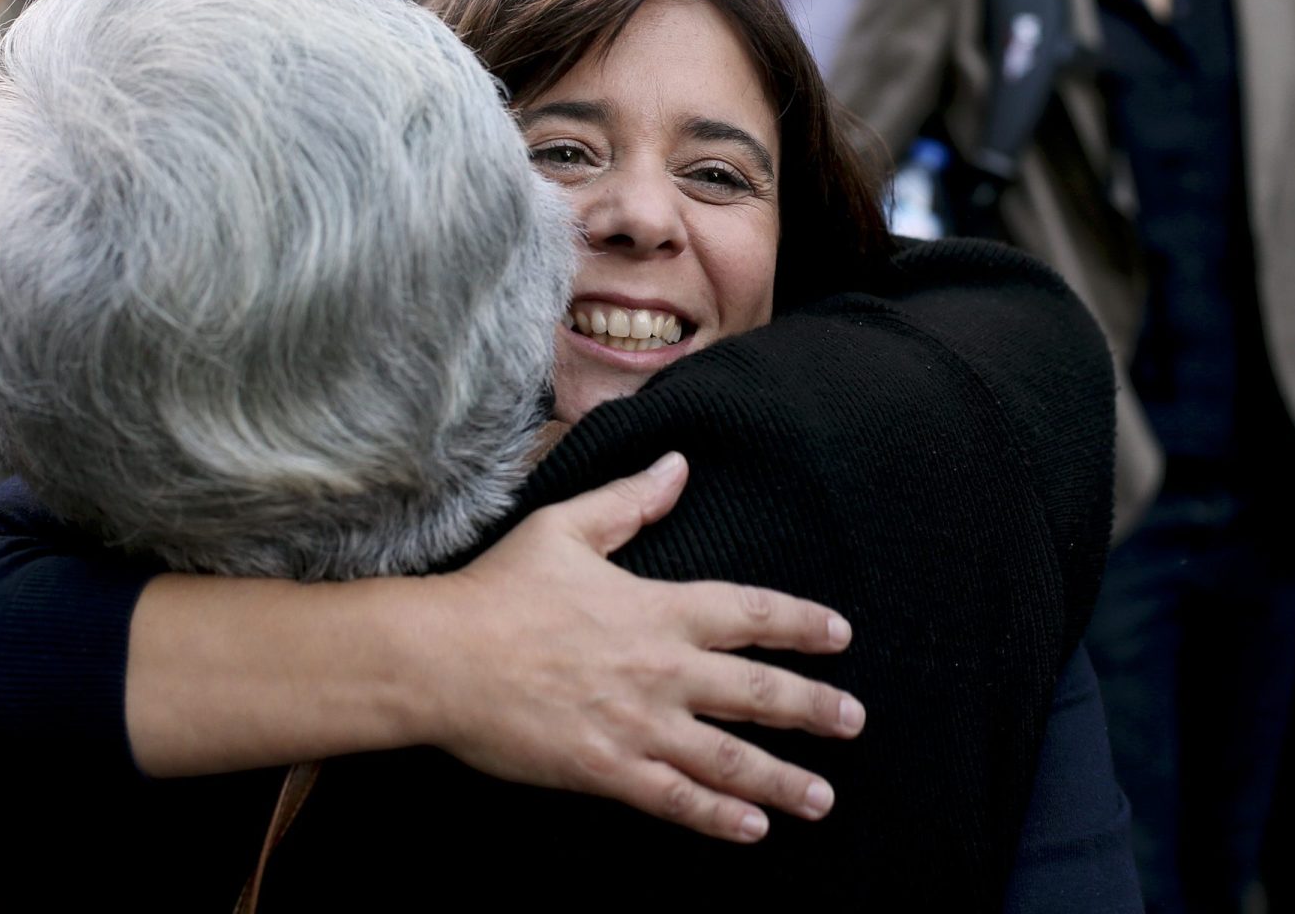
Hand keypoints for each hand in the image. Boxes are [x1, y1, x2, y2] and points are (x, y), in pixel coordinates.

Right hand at [413, 451, 863, 843]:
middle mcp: (660, 668)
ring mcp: (637, 723)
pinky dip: (718, 815)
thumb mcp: (566, 529)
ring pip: (728, 756)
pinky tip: (753, 828)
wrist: (441, 657)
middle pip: (756, 691)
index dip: (799, 623)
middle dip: (813, 708)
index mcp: (656, 608)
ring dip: (783, 778)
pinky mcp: (606, 768)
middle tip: (853, 722)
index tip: (839, 635)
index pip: (747, 612)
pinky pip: (675, 798)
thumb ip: (630, 502)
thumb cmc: (499, 590)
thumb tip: (679, 466)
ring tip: (823, 797)